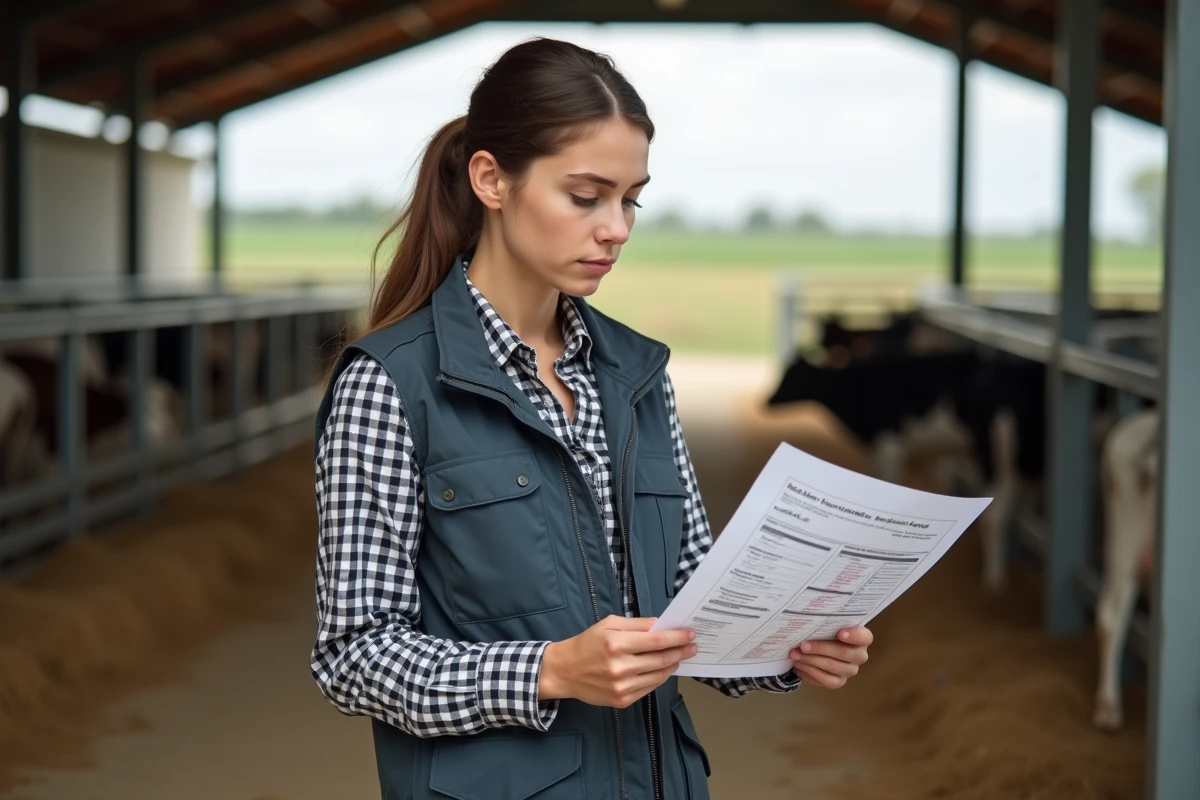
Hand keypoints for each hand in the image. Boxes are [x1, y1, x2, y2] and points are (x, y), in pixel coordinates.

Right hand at [540, 615, 696, 707]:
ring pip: (658, 676)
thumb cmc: (587, 643)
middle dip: (680, 652)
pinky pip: (648, 688)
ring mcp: (621, 686)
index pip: (656, 641)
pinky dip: (659, 678)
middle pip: (661, 660)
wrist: (565, 671)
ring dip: (672, 665)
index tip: (690, 634)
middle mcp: (620, 667)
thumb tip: (660, 626)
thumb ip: (636, 625)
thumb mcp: (608, 624)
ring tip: (680, 657)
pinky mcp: (622, 700)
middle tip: (692, 646)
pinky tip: (663, 669)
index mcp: (616, 644)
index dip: (676, 638)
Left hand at [789, 626, 872, 688]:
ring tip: (795, 654)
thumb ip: (824, 622)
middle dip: (821, 648)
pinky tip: (799, 664)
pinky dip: (811, 671)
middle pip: (845, 653)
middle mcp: (859, 655)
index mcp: (860, 638)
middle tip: (803, 645)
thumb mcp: (825, 625)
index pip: (864, 637)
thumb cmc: (823, 632)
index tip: (840, 633)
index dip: (854, 636)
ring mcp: (850, 670)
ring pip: (833, 666)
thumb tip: (808, 619)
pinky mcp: (839, 682)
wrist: (815, 649)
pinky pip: (827, 680)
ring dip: (811, 660)